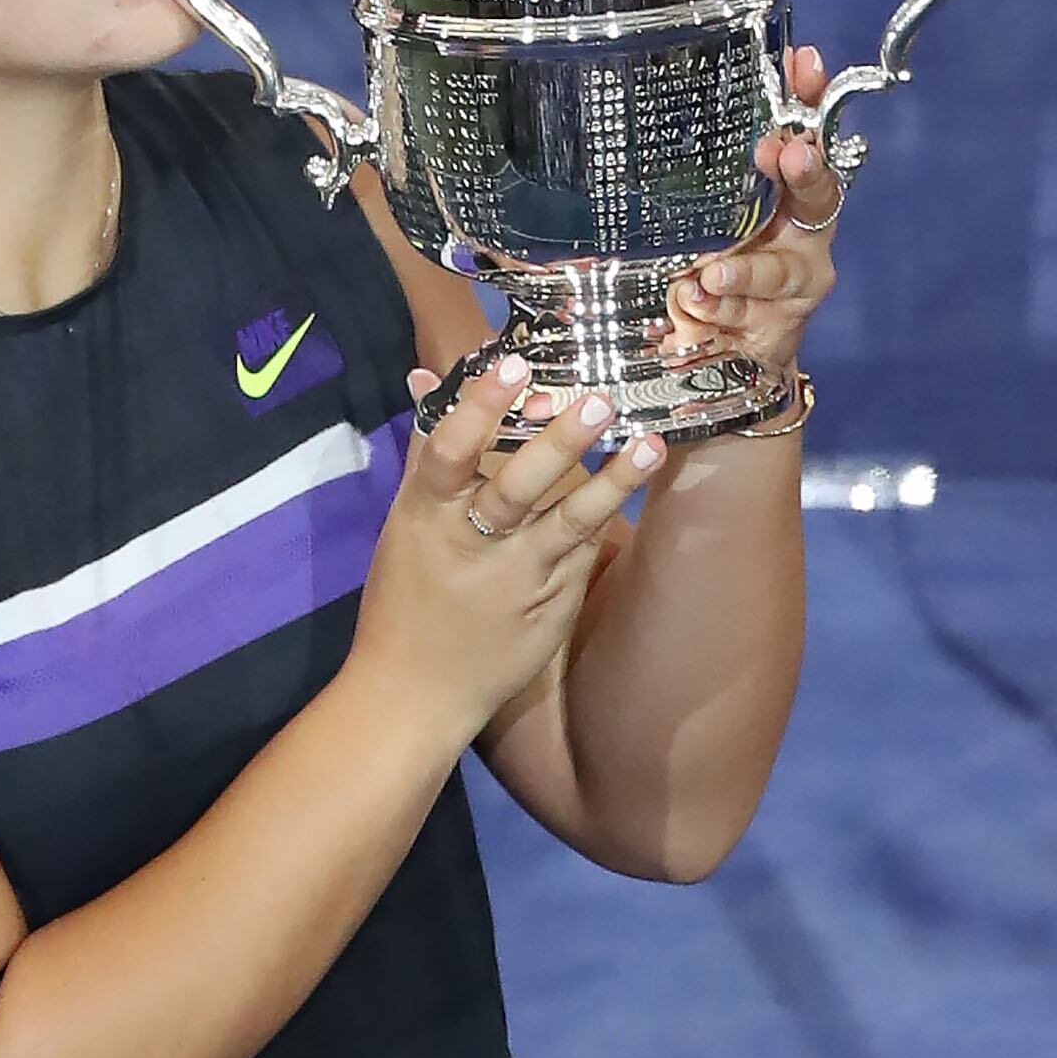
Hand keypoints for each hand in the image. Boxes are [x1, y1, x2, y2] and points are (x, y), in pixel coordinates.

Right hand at [341, 355, 663, 745]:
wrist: (415, 694)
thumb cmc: (405, 598)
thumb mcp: (405, 524)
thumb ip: (425, 453)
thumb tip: (426, 377)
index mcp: (425, 518)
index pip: (448, 451)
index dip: (480, 406)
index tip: (512, 363)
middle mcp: (471, 546)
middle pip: (517, 486)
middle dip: (560, 441)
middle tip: (599, 398)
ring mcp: (516, 580)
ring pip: (568, 523)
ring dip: (612, 482)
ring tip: (651, 442)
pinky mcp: (551, 608)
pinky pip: (580, 555)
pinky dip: (606, 519)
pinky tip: (636, 485)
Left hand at [665, 44, 843, 374]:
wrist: (728, 357)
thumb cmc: (717, 266)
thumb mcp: (707, 211)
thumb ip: (703, 166)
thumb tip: (661, 93)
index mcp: (791, 194)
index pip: (811, 132)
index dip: (812, 97)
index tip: (803, 64)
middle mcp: (804, 235)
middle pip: (818, 195)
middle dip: (804, 171)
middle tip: (787, 152)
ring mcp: (793, 284)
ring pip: (778, 270)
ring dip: (746, 266)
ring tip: (713, 271)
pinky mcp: (774, 328)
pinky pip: (744, 314)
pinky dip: (716, 307)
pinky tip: (692, 299)